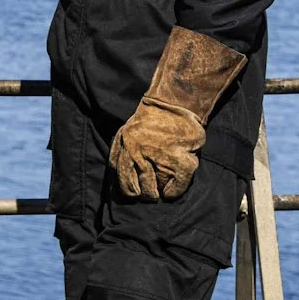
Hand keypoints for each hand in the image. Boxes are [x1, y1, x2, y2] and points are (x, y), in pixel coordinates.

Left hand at [108, 27, 247, 199]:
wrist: (175, 104)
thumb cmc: (151, 120)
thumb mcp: (126, 133)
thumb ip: (121, 153)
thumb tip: (118, 179)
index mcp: (125, 148)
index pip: (120, 179)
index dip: (126, 190)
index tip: (133, 194)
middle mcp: (138, 154)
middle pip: (135, 189)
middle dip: (142, 195)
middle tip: (148, 195)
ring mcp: (160, 158)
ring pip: (155, 189)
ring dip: (158, 192)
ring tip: (160, 190)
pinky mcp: (180, 161)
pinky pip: (176, 186)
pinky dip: (174, 191)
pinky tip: (171, 191)